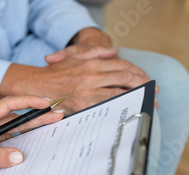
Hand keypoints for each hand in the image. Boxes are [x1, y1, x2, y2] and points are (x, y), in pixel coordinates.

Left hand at [0, 96, 63, 174]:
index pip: (8, 106)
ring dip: (32, 125)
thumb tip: (18, 157)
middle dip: (37, 114)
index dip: (29, 103)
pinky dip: (21, 138)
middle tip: (59, 114)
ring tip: (53, 125)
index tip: (47, 104)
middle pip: (14, 115)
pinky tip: (34, 140)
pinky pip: (7, 138)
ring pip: (13, 126)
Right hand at [43, 28, 158, 107]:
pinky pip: (105, 106)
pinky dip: (119, 107)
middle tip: (153, 91)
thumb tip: (114, 51)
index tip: (146, 79)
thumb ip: (95, 53)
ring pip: (118, 92)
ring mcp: (87, 91)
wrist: (35, 86)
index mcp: (91, 64)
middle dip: (142, 84)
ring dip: (135, 97)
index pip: (121, 66)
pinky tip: (127, 110)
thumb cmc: (54, 73)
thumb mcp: (74, 57)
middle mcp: (91, 76)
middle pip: (124, 78)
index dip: (137, 72)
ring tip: (145, 102)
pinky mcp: (82, 105)